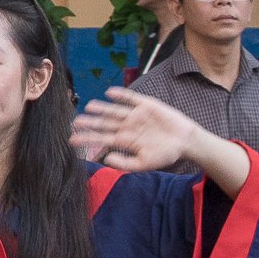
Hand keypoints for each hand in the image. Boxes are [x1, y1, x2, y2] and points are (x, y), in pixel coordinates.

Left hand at [70, 88, 201, 171]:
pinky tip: (109, 93)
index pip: (101, 138)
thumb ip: (125, 164)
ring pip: (114, 110)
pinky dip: (121, 95)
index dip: (87, 138)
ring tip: (88, 107)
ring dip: (102, 108)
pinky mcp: (147, 105)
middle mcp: (126, 126)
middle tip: (74, 122)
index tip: (72, 139)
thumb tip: (106, 159)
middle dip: (90, 123)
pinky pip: (131, 98)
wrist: (186, 141)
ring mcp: (135, 115)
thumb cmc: (165, 154)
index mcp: (124, 140)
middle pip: (104, 123)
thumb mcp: (144, 164)